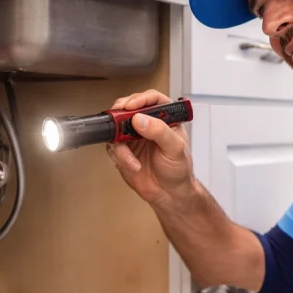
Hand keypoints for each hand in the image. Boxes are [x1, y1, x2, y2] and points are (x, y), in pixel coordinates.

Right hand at [106, 89, 195, 205]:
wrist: (169, 193)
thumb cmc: (179, 169)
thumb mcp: (175, 148)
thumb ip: (159, 131)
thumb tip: (140, 119)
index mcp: (165, 118)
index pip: (152, 99)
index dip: (140, 99)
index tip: (132, 106)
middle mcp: (148, 124)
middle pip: (129, 109)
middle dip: (121, 115)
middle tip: (118, 123)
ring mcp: (133, 137)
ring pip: (117, 128)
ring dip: (120, 141)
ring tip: (131, 156)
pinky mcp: (123, 151)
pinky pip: (113, 148)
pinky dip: (121, 156)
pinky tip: (133, 165)